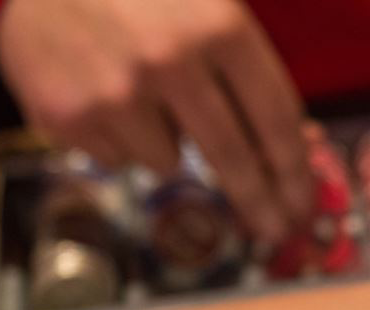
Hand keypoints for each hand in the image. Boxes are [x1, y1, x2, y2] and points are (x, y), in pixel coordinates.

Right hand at [0, 0, 313, 240]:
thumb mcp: (209, 7)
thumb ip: (251, 72)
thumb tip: (302, 145)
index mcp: (218, 27)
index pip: (275, 119)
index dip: (295, 171)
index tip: (301, 204)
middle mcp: (169, 61)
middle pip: (233, 158)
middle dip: (260, 202)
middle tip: (275, 228)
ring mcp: (115, 92)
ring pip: (168, 163)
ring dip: (165, 142)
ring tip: (137, 90)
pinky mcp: (67, 115)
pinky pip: (117, 158)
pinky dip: (117, 137)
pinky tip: (99, 92)